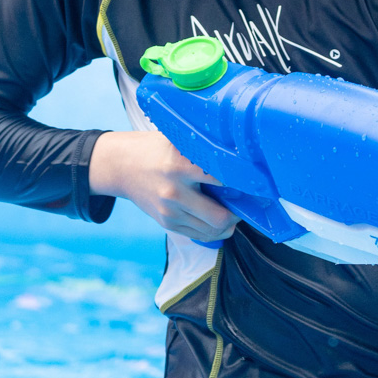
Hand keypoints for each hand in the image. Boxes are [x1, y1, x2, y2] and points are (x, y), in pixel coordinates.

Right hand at [88, 130, 237, 242]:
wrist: (122, 166)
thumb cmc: (156, 149)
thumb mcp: (179, 141)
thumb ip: (204, 150)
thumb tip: (242, 157)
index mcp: (180, 164)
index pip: (222, 179)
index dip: (242, 183)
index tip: (255, 181)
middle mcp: (174, 191)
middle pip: (219, 216)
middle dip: (238, 212)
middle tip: (247, 202)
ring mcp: (169, 212)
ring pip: (212, 231)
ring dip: (229, 224)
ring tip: (235, 211)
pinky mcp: (167, 224)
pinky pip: (200, 236)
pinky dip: (215, 231)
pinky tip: (221, 220)